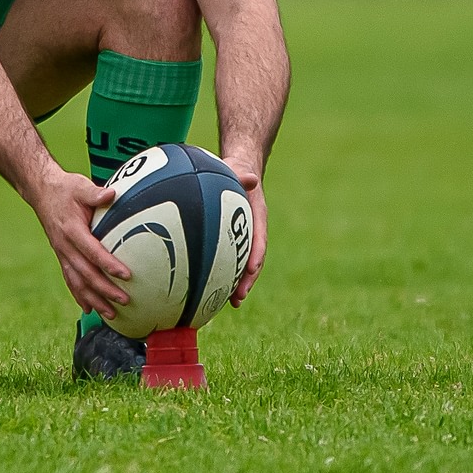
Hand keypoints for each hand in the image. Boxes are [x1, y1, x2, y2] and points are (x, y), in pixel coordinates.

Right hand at [30, 169, 130, 317]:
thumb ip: (95, 193)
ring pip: (78, 282)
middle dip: (105, 289)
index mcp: (72, 230)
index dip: (108, 264)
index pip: (92, 251)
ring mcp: (62, 253)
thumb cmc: (65, 189)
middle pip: (86, 273)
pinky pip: (70, 279)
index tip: (126, 275)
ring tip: (111, 314)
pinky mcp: (62, 256)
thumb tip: (112, 194)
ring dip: (94, 299)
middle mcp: (65, 246)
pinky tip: (89, 308)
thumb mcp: (79, 186)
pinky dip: (79, 295)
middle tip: (125, 300)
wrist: (42, 192)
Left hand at [224, 157, 267, 305]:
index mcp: (258, 216)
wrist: (238, 171)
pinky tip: (213, 290)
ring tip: (231, 303)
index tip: (251, 270)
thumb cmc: (236, 170)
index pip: (260, 238)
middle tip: (238, 298)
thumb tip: (251, 178)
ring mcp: (244, 237)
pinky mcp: (233, 240)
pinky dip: (225, 274)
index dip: (256, 255)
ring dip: (238, 284)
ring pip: (243, 264)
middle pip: (253, 259)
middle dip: (247, 280)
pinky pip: (231, 259)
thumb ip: (243, 175)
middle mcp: (253, 230)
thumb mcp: (239, 170)